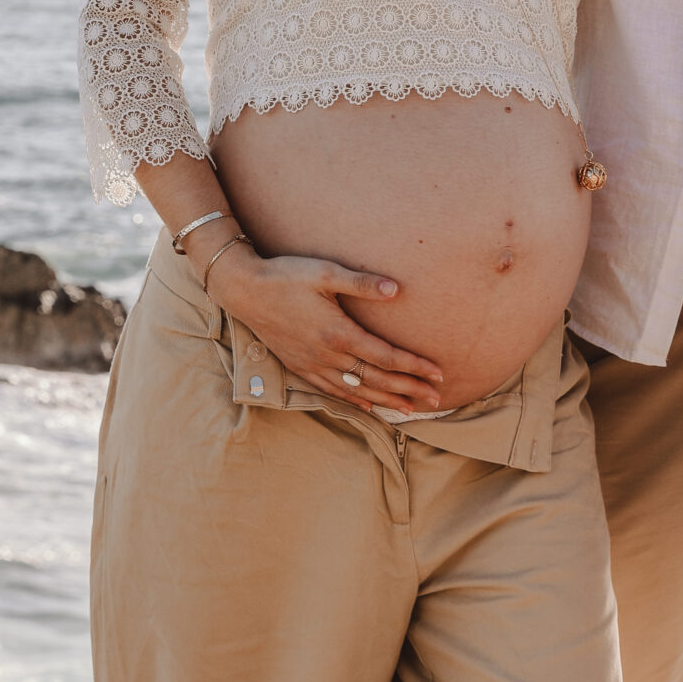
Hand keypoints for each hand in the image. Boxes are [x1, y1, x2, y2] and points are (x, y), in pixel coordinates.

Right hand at [213, 248, 445, 414]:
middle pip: (376, 379)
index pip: (385, 357)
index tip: (438, 373)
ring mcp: (312, 365)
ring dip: (387, 400)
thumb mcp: (325, 272)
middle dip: (409, 389)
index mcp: (338, 333)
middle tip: (436, 399)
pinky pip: (333, 392)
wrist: (244, 290)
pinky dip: (355, 401)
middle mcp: (327, 355)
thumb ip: (361, 283)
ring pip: (357, 391)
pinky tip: (370, 407)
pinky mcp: (300, 367)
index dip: (414, 366)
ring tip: (411, 409)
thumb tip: (396, 289)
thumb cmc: (286, 276)